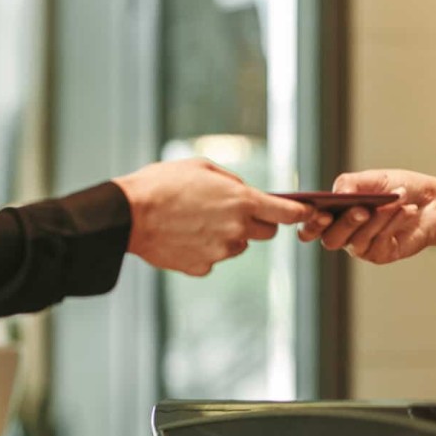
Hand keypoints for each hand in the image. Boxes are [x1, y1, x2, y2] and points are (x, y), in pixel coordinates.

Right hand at [114, 158, 315, 275]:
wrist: (128, 214)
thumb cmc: (163, 184)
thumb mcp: (202, 168)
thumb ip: (232, 182)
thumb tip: (245, 192)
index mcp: (241, 201)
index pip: (287, 212)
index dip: (300, 213)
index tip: (307, 213)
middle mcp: (236, 229)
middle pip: (266, 232)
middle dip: (257, 221)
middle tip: (232, 211)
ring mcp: (220, 251)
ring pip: (238, 245)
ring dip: (228, 235)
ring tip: (196, 221)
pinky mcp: (201, 267)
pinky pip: (213, 259)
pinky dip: (205, 249)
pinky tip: (184, 236)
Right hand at [298, 169, 435, 264]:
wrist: (430, 200)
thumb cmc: (397, 187)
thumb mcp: (373, 179)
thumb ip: (350, 184)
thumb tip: (338, 194)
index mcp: (334, 214)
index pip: (310, 227)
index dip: (309, 225)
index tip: (320, 213)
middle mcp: (344, 234)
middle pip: (331, 240)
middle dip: (346, 223)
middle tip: (363, 208)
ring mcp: (361, 246)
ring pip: (357, 241)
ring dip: (378, 218)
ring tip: (397, 199)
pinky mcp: (381, 254)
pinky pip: (380, 243)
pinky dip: (393, 223)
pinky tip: (407, 210)